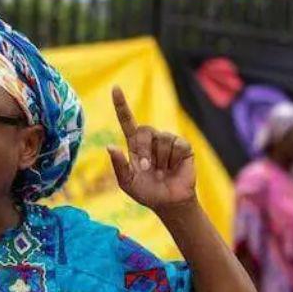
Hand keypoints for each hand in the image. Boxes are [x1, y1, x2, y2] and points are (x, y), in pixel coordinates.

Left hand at [106, 86, 196, 213]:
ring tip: (162, 171)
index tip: (115, 88)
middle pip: (144, 130)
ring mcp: (168, 141)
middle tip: (146, 168)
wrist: (169, 203)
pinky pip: (176, 144)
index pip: (127, 121)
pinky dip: (173, 159)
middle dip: (143, 150)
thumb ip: (119, 165)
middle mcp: (151, 140)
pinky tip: (174, 168)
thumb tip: (110, 146)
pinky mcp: (183, 146)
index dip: (121, 105)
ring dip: (160, 159)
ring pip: (161, 139)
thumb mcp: (127, 183)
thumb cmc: (147, 193)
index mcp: (135, 145)